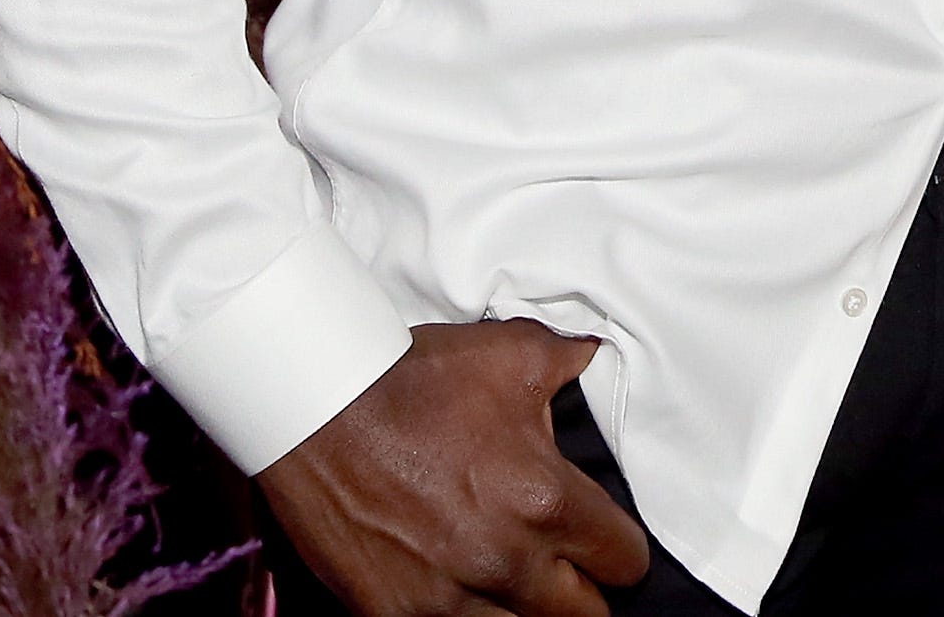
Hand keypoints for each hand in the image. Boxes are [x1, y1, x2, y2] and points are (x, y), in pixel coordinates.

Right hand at [257, 321, 653, 616]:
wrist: (319, 407)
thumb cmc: (416, 380)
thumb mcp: (511, 353)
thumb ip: (570, 361)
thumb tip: (596, 356)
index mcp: (545, 502)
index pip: (624, 560)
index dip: (618, 549)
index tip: (601, 539)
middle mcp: (506, 563)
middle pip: (583, 616)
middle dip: (579, 589)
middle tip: (561, 565)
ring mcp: (448, 600)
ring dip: (522, 609)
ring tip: (507, 580)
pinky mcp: (395, 615)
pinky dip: (461, 615)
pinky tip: (456, 588)